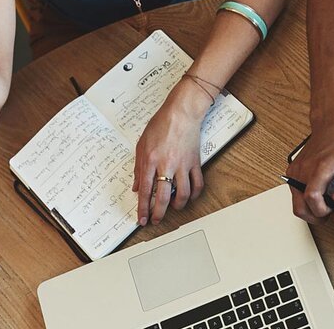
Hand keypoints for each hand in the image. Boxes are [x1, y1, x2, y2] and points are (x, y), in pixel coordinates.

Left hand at [132, 81, 208, 224]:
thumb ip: (138, 168)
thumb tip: (136, 187)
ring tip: (172, 208)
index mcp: (150, 161)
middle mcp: (166, 165)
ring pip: (182, 195)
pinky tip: (189, 197)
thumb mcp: (141, 145)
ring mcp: (182, 165)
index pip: (145, 191)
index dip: (143, 208)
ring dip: (177, 206)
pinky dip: (194, 194)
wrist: (181, 113)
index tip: (142, 219)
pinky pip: (197, 184)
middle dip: (158, 213)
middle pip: (162, 197)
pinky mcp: (195, 163)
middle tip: (156, 221)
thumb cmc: (161, 125)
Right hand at [286, 125, 333, 222]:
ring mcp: (295, 172)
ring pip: (295, 202)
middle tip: (328, 214)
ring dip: (309, 209)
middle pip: (299, 206)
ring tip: (325, 205)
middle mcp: (303, 171)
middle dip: (313, 216)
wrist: (330, 127)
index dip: (321, 210)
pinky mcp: (292, 172)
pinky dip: (304, 200)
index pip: (312, 197)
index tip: (332, 210)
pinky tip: (319, 195)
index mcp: (319, 168)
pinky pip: (294, 194)